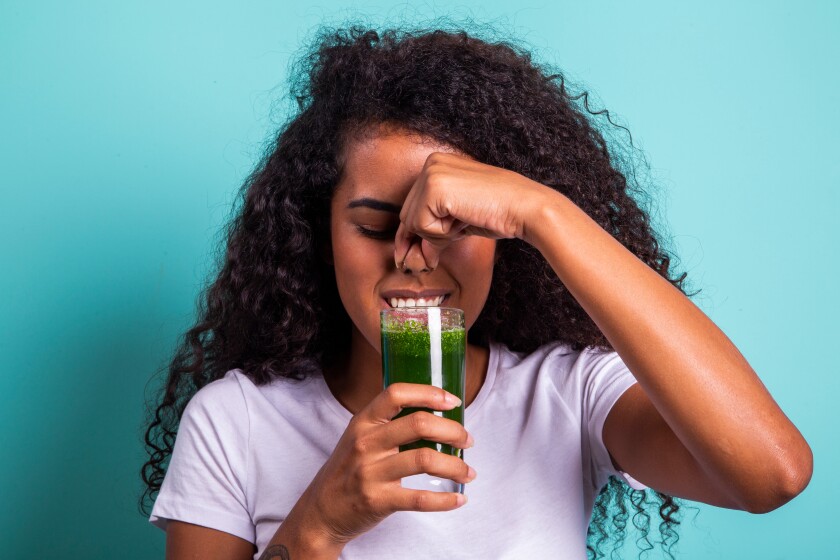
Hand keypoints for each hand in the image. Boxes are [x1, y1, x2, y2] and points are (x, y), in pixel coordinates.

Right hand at [292, 383, 475, 547]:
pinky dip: (445, 499)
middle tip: (467, 440)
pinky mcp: (378, 500)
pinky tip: (458, 498)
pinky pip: (420, 498)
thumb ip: (389, 423)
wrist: (321, 511)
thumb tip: (437, 414)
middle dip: (453, 430)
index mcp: (363, 422)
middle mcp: (366, 443)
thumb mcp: (360, 437)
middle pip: (418, 424)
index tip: (453, 401)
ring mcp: (371, 472)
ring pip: (425, 460)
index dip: (429, 393)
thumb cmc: (349, 469)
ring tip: (468, 471)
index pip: (396, 394)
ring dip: (456, 465)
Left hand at [394, 151, 553, 269]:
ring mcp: (431, 173)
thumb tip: (407, 258)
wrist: (524, 208)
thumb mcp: (457, 220)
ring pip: (412, 223)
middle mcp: (431, 163)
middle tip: (457, 232)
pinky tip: (464, 218)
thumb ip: (431, 232)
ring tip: (466, 219)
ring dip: (438, 234)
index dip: (415, 233)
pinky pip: (421, 226)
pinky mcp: (434, 187)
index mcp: (437, 164)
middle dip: (426, 236)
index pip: (412, 206)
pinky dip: (442, 233)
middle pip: (407, 216)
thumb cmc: (498, 213)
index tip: (416, 254)